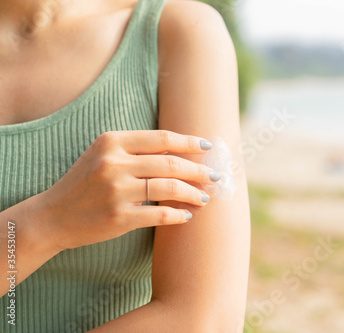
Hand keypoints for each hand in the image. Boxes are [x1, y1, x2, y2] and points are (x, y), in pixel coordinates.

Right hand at [33, 130, 218, 250]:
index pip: (162, 139)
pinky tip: (187, 215)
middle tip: (214, 176)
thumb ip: (136, 149)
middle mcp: (114, 163)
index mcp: (112, 142)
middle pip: (171, 164)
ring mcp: (116, 191)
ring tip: (205, 197)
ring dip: (194, 193)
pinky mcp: (118, 217)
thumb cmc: (83, 183)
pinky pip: (160, 214)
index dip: (189, 142)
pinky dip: (178, 215)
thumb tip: (180, 151)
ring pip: (170, 188)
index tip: (208, 147)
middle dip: (199, 170)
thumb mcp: (103, 155)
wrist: (52, 216)